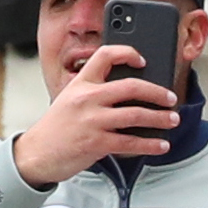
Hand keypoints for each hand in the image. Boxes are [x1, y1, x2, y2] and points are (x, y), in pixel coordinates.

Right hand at [11, 43, 179, 187]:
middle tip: (171, 98)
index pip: (105, 55)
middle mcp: (87, 98)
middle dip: (157, 92)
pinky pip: (130, 142)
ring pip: (136, 115)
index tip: (143, 60)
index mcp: (80, 83)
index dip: (128, 53)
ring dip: (159, 118)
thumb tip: (130, 94)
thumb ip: (93, 92)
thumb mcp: (69, 100)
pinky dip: (150, 144)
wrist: (36, 154)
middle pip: (132, 86)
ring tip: (172, 120)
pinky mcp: (96, 143)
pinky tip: (160, 145)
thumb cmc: (56, 128)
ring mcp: (92, 121)